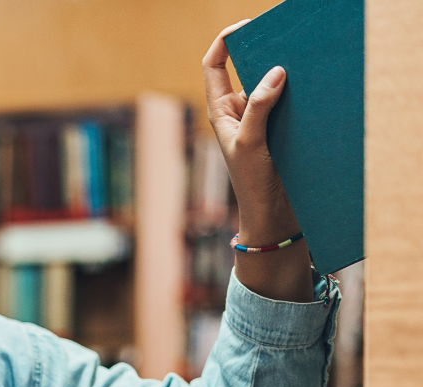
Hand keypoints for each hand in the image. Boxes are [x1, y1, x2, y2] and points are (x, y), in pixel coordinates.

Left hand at [203, 21, 313, 302]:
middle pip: (248, 67)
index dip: (224, 42)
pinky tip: (314, 88)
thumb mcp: (250, 144)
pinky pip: (291, 100)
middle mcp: (238, 110)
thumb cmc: (251, 184)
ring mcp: (261, 118)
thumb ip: (259, 108)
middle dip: (265, 52)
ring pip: (272, 82)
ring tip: (304, 64)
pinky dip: (300, 91)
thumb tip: (275, 72)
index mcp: (220, 110)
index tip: (246, 27)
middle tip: (288, 42)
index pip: (215, 65)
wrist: (273, 216)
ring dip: (287, 72)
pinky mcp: (281, 127)